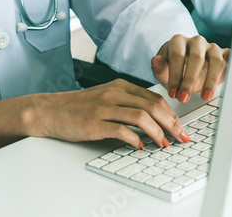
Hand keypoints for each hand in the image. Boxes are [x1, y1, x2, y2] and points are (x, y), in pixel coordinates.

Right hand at [28, 79, 189, 148]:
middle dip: (171, 124)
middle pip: (152, 106)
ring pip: (141, 117)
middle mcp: (114, 93)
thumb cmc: (79, 107)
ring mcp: (104, 108)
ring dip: (157, 133)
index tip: (180, 128)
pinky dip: (135, 139)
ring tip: (163, 145)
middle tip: (179, 138)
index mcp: (120, 86)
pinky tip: (140, 146)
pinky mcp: (94, 123)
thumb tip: (156, 120)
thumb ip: (128, 103)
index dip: (172, 114)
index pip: (155, 98)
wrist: (51, 111)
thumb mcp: (106, 97)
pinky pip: (121, 130)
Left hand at [151, 35, 228, 102]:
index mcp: (178, 41)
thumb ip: (159, 68)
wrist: (186, 67)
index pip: (177, 55)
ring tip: (205, 97)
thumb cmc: (174, 68)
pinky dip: (230, 71)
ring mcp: (212, 47)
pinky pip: (230, 60)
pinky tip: (227, 83)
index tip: (173, 93)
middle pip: (197, 58)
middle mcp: (196, 42)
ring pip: (216, 60)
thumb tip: (156, 61)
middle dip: (190, 80)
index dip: (175, 75)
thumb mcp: (163, 72)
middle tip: (184, 97)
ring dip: (211, 81)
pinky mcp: (225, 55)